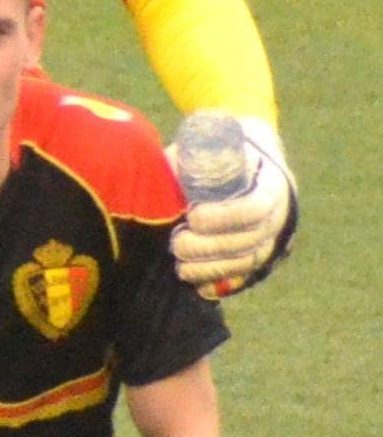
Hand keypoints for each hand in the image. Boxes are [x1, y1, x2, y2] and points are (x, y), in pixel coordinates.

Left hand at [169, 112, 292, 296]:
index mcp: (270, 186)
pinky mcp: (258, 258)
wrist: (248, 168)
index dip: (225, 217)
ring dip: (211, 268)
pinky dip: (219, 283)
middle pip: (249, 241)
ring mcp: (270, 240)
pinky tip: (196, 286)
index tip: (193, 216)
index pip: (255, 208)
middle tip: (177, 243)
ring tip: (180, 266)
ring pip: (246, 262)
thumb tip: (159, 171)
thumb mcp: (210, 150)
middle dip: (210, 247)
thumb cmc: (220, 157)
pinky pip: (243, 278)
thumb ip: (190, 161)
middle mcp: (277, 216)